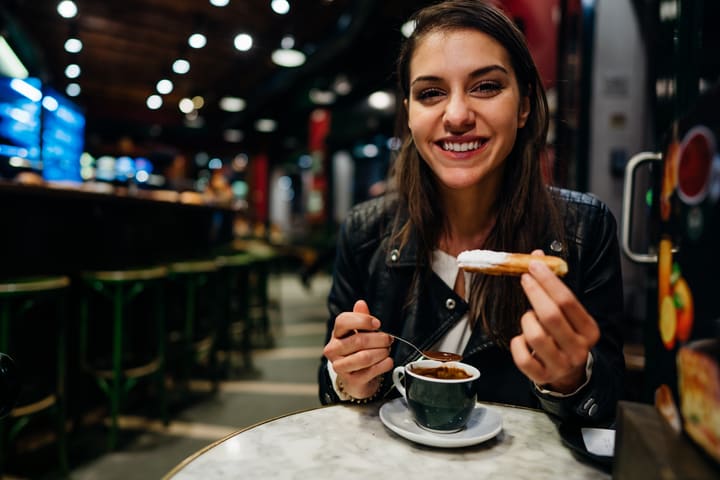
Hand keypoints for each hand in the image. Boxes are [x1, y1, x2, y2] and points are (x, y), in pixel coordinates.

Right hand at [323, 300, 393, 398]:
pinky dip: (384, 364)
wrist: (357, 379)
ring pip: (365, 357)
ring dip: (382, 352)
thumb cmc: (358, 352)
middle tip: (389, 339)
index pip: (343, 321)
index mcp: (336, 335)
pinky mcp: (351, 380)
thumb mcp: (359, 333)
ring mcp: (341, 366)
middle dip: (379, 339)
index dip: (363, 320)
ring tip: (387, 350)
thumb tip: (360, 303)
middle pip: (358, 340)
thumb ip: (361, 318)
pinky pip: (371, 371)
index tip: (377, 324)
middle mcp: (334, 350)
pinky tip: (388, 361)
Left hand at [509, 250, 599, 393]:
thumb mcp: (568, 314)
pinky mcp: (542, 376)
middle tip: (525, 278)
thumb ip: (554, 287)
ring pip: (535, 335)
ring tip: (529, 317)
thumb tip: (537, 256)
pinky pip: (523, 357)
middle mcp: (578, 349)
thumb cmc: (565, 336)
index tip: (534, 265)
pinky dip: (517, 343)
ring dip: (526, 320)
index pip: (568, 301)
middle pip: (551, 316)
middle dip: (535, 292)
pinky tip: (521, 339)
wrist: (569, 374)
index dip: (548, 281)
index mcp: (589, 330)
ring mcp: (560, 364)